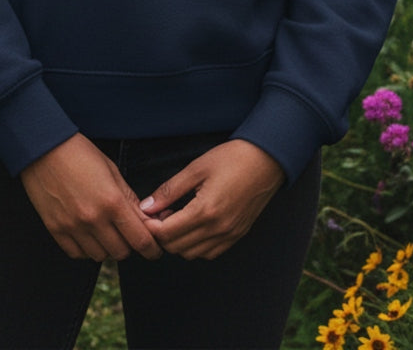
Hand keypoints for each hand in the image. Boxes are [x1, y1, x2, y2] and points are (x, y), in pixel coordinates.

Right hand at [20, 133, 163, 261]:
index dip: (152, 249)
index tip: (155, 249)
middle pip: (122, 252)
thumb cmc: (80, 154)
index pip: (141, 240)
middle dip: (130, 245)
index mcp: (112, 202)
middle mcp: (94, 219)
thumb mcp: (112, 170)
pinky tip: (88, 234)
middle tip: (128, 233)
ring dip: (107, 247)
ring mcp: (73, 227)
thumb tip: (146, 219)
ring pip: (100, 256)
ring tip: (106, 231)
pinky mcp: (56, 230)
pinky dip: (86, 249)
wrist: (44, 148)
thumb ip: (129, 198)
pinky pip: (77, 254)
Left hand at [138, 139, 285, 259]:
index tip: (147, 213)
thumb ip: (169, 190)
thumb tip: (146, 206)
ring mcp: (229, 235)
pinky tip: (194, 225)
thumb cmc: (231, 158)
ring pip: (192, 254)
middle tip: (159, 213)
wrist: (266, 160)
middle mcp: (218, 229)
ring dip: (179, 241)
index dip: (151, 226)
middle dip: (162, 234)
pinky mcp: (237, 236)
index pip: (167, 234)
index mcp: (205, 211)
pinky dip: (196, 245)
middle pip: (177, 248)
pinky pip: (210, 253)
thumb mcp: (196, 169)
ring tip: (177, 217)